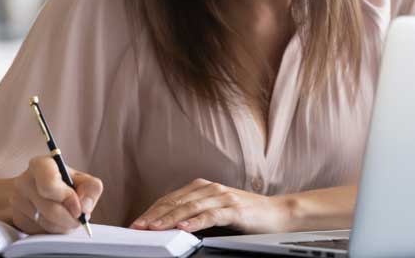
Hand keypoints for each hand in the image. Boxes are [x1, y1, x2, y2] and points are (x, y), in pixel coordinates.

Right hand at [10, 155, 102, 233]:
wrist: (36, 190)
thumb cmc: (64, 182)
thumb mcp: (81, 179)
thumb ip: (91, 189)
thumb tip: (85, 208)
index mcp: (40, 165)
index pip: (49, 184)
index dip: (67, 198)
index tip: (78, 208)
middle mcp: (24, 181)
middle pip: (50, 209)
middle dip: (70, 217)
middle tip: (79, 217)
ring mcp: (18, 201)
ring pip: (46, 222)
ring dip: (63, 225)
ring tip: (69, 217)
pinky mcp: (17, 218)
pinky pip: (39, 231)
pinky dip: (53, 230)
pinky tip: (56, 221)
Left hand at [129, 178, 292, 233]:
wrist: (277, 213)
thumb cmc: (246, 214)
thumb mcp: (216, 210)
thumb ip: (196, 213)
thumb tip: (170, 226)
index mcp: (204, 187)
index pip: (171, 198)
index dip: (153, 210)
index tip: (137, 223)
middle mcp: (211, 188)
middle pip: (177, 201)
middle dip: (155, 215)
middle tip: (138, 227)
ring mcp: (223, 197)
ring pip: (191, 207)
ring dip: (170, 218)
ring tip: (155, 228)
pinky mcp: (235, 209)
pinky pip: (212, 214)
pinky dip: (196, 221)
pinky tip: (184, 227)